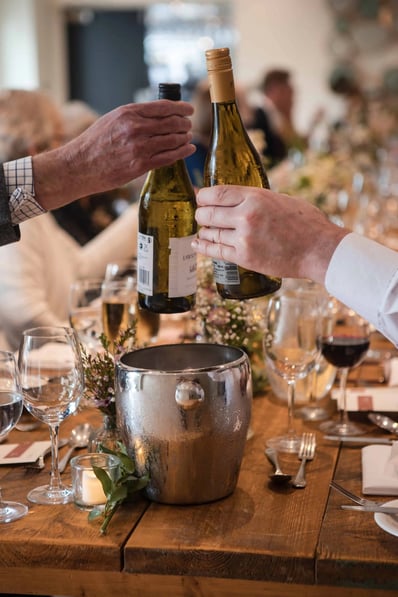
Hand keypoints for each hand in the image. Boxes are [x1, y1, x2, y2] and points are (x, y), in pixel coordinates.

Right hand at [33, 100, 194, 208]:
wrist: (80, 166)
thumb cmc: (95, 142)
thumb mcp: (112, 119)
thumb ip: (134, 116)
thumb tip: (157, 115)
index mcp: (128, 113)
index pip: (163, 107)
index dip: (181, 108)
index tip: (189, 110)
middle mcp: (135, 128)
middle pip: (172, 123)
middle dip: (185, 124)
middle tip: (188, 126)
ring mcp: (139, 148)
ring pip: (173, 140)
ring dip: (185, 138)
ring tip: (189, 137)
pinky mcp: (140, 166)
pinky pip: (168, 157)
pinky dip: (182, 153)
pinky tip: (188, 150)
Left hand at [192, 185, 349, 283]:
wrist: (319, 249)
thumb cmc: (306, 223)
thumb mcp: (280, 200)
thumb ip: (257, 200)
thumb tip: (238, 199)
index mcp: (255, 197)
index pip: (216, 193)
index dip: (202, 196)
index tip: (200, 198)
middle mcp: (245, 216)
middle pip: (207, 213)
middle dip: (201, 214)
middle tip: (201, 215)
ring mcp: (243, 238)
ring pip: (210, 232)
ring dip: (204, 230)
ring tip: (203, 229)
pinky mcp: (245, 257)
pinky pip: (216, 251)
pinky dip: (204, 246)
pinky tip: (197, 243)